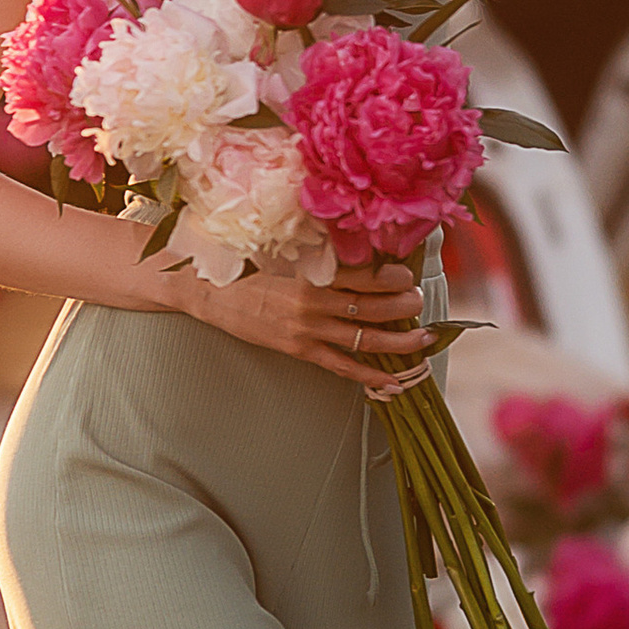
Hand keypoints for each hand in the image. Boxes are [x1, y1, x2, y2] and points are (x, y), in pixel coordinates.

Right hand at [169, 252, 431, 396]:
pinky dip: (370, 374)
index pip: (365, 275)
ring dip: (399, 341)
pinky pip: (342, 365)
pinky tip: (392, 379)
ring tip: (423, 340)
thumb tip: (357, 252)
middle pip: (373, 306)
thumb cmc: (246, 265)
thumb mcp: (283, 249)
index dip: (394, 279)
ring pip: (365, 337)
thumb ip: (318, 254)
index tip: (409, 278)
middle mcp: (314, 300)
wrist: (206, 289)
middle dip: (404, 307)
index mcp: (312, 270)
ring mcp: (307, 328)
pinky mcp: (299, 349)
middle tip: (421, 305)